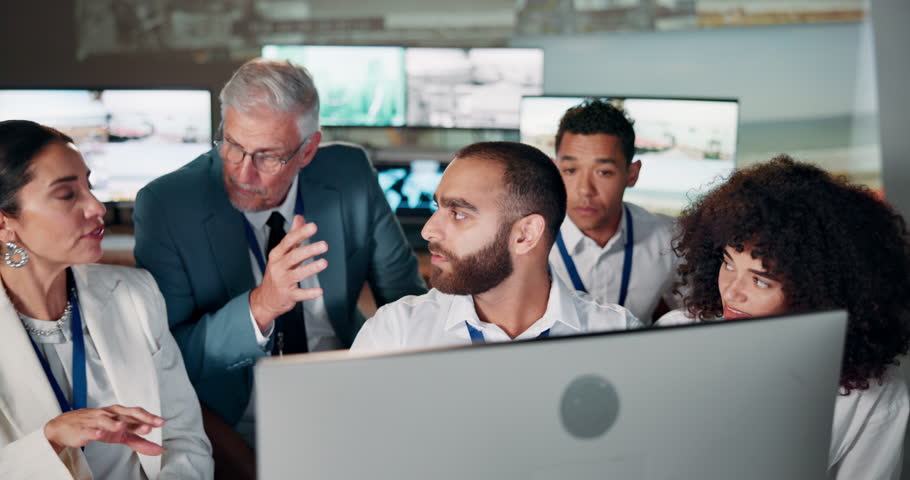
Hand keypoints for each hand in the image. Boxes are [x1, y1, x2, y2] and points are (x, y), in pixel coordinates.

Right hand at [43, 405, 165, 454]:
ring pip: (107, 420)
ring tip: (124, 426)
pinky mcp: (84, 429)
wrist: (67, 427)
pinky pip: (90, 430)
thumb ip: (139, 441)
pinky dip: (95, 431)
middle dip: (139, 418)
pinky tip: (100, 433)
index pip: (137, 414)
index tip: (161, 422)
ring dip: (116, 423)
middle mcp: (111, 415)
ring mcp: (96, 421)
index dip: (149, 418)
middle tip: (150, 425)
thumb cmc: (98, 427)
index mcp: (121, 415)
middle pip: (127, 414)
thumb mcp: (120, 435)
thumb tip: (159, 450)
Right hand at [250, 214, 327, 330]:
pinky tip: (320, 291)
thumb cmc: (277, 272)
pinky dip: (309, 293)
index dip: (301, 233)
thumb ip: (293, 236)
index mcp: (277, 254)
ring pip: (297, 274)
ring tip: (324, 263)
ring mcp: (282, 282)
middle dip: (309, 250)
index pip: (289, 241)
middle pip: (294, 256)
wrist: (265, 299)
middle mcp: (278, 267)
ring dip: (311, 268)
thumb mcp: (282, 253)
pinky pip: (299, 294)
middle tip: (324, 245)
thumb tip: (300, 217)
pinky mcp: (288, 296)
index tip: (313, 226)